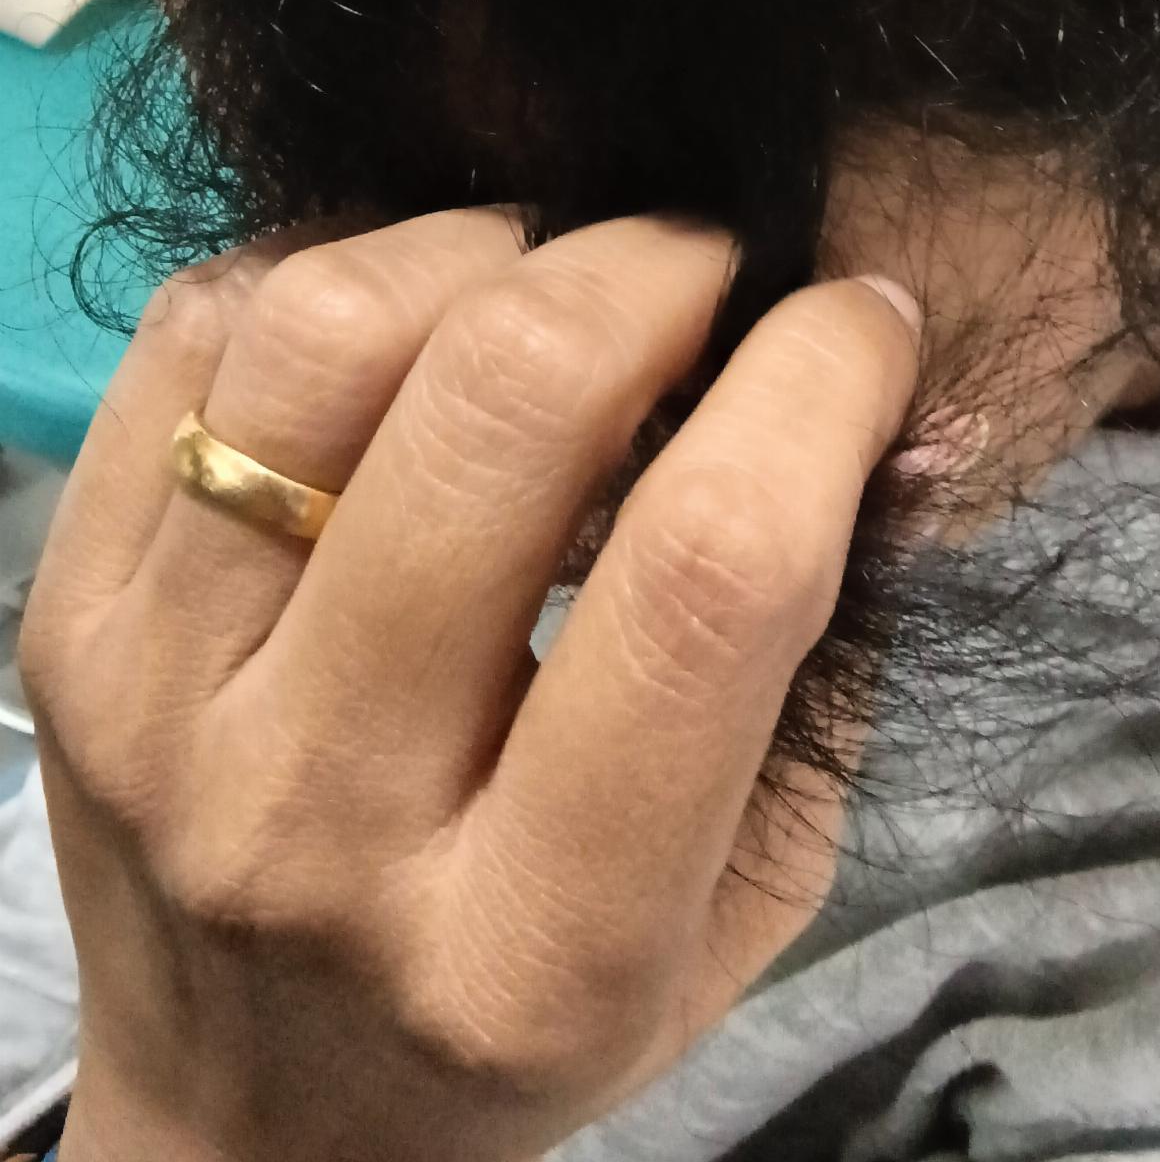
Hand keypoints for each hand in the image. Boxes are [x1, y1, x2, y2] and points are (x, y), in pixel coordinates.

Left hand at [18, 209, 922, 1161]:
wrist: (252, 1131)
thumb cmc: (546, 1004)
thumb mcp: (746, 889)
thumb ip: (829, 646)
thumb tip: (912, 387)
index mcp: (535, 950)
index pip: (704, 576)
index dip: (816, 385)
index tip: (861, 320)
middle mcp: (316, 830)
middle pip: (501, 408)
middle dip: (656, 267)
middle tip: (708, 271)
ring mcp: (157, 712)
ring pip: (326, 333)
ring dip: (486, 247)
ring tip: (548, 290)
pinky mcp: (61, 619)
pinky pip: (196, 331)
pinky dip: (336, 271)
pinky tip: (411, 334)